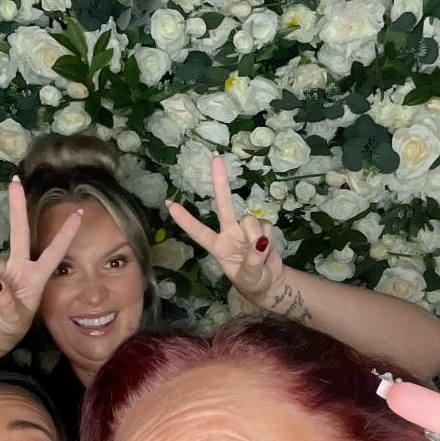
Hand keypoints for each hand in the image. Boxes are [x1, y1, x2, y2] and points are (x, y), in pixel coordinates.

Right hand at [0, 178, 81, 352]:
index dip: (66, 233)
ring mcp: (1, 268)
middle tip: (15, 181)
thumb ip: (5, 299)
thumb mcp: (14, 318)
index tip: (79, 213)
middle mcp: (20, 266)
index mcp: (37, 276)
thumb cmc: (12, 325)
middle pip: (19, 233)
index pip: (54, 251)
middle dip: (17, 207)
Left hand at [166, 154, 283, 300]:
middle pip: (224, 204)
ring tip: (260, 254)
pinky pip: (266, 226)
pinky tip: (268, 249)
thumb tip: (260, 241)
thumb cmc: (252, 282)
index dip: (185, 219)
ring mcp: (246, 229)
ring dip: (258, 236)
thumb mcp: (249, 278)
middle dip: (220, 181)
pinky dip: (270, 238)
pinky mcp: (262, 228)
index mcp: (218, 247)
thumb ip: (253, 261)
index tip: (169, 204)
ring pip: (251, 220)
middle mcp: (229, 233)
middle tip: (215, 157)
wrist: (270, 282)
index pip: (199, 232)